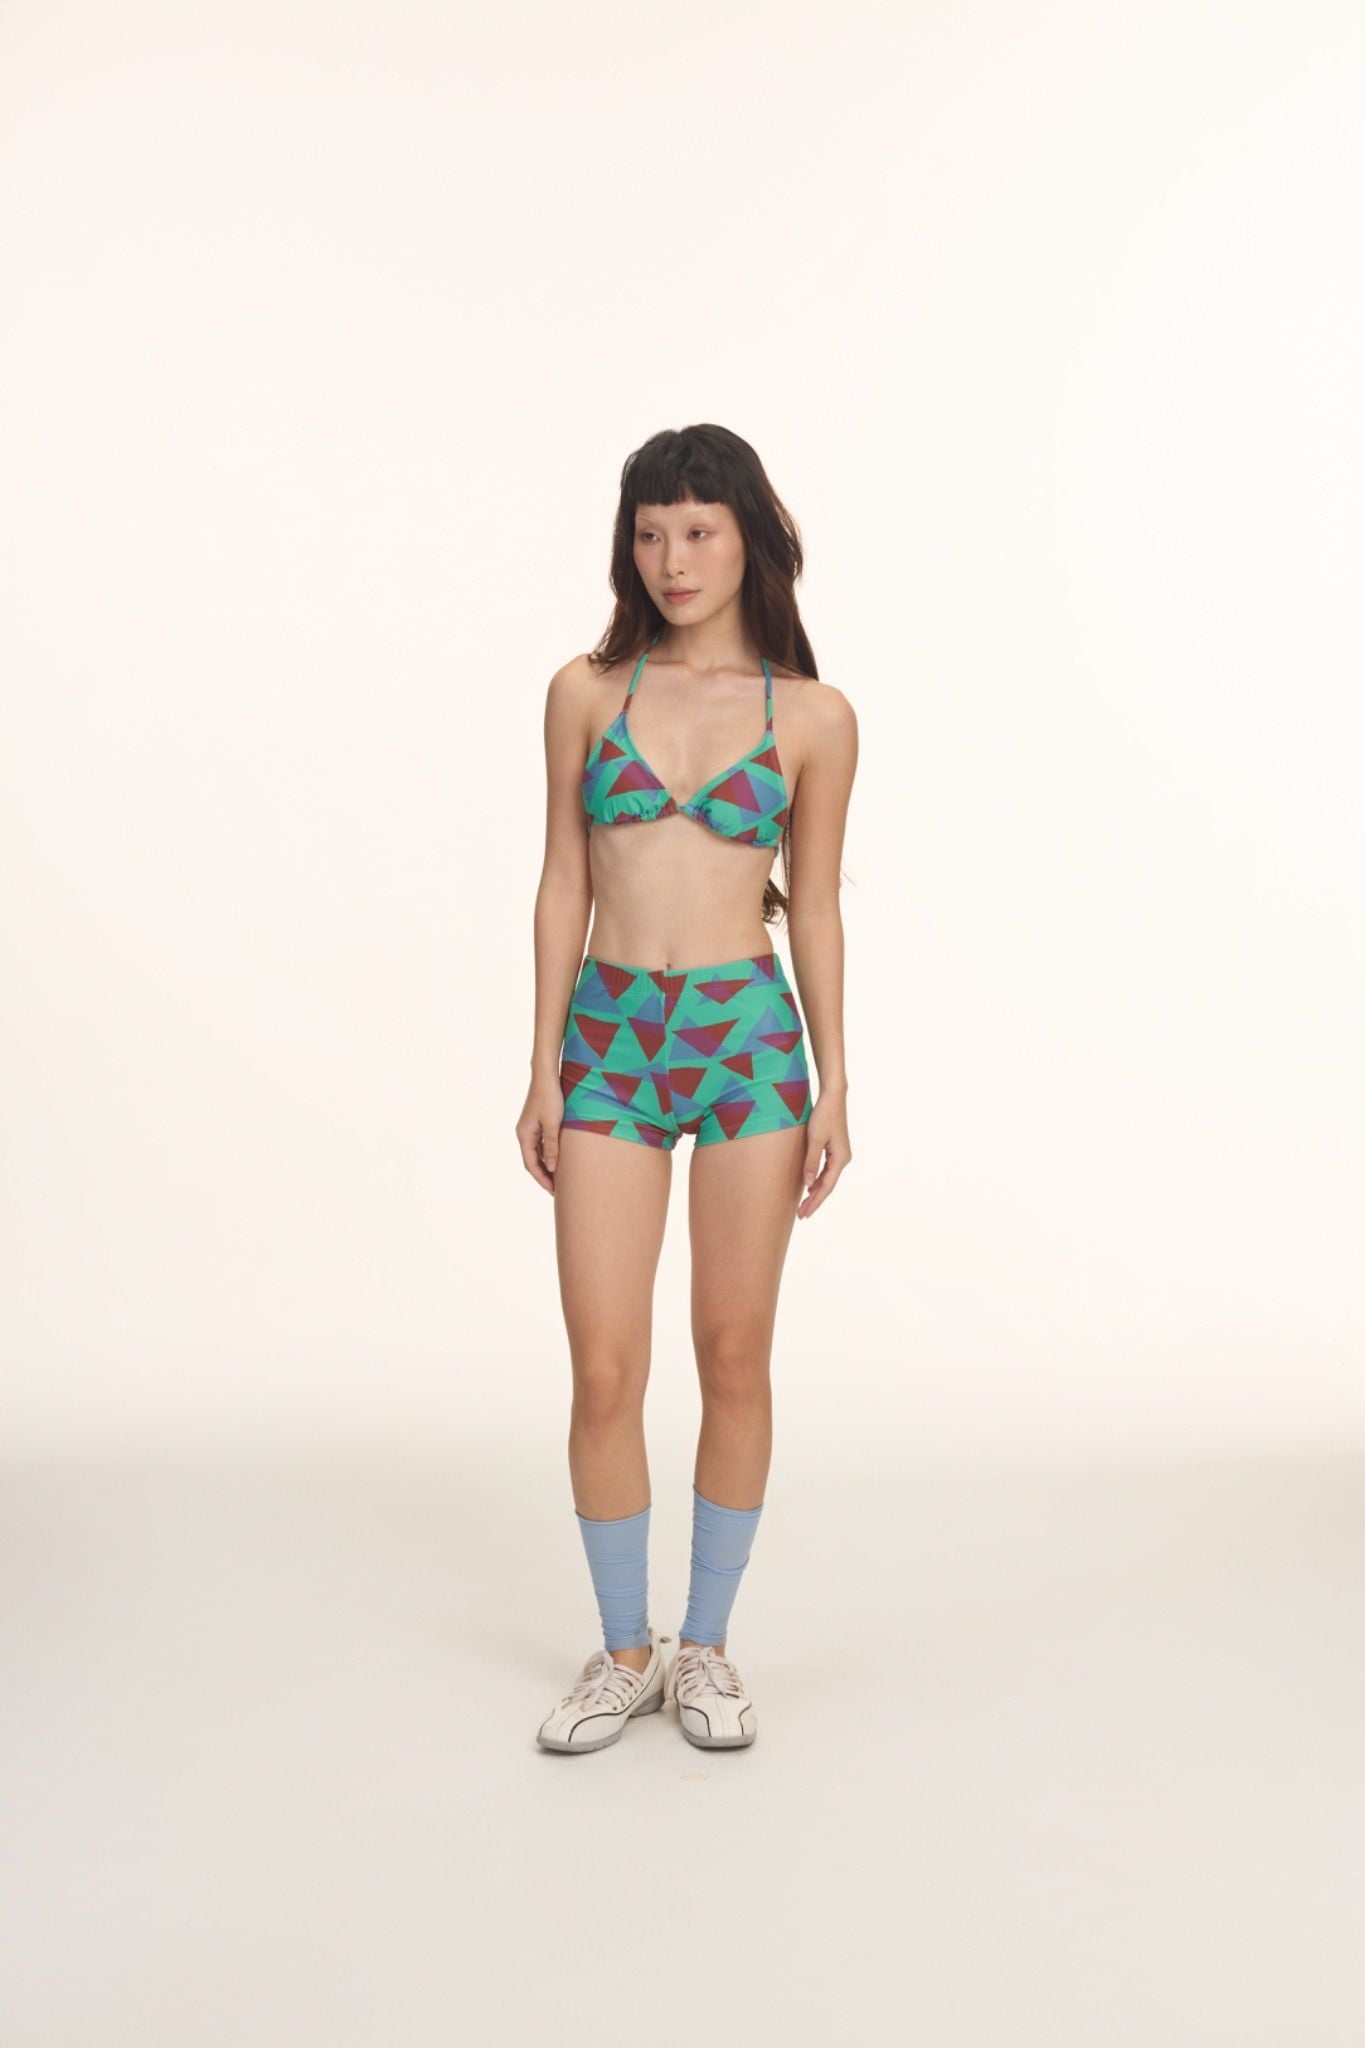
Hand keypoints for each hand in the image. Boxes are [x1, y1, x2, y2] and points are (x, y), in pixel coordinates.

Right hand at [516, 1078, 564, 1193]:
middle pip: (532, 1161)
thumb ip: (552, 1146)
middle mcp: (524, 1133)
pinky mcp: (537, 1123)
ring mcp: (530, 1128)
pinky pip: (541, 1144)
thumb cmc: (550, 1098)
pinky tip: (559, 1159)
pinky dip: (548, 1154)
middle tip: (557, 1190)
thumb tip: (550, 1168)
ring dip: (546, 1166)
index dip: (542, 1179)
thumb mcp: (553, 1124)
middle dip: (544, 1176)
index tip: (553, 1191)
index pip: (531, 1165)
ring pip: (537, 1153)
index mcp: (524, 1135)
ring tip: (559, 1178)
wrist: (546, 1076)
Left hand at [797, 1090, 850, 1219]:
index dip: (815, 1201)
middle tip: (801, 1215)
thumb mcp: (814, 1139)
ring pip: (827, 1179)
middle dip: (814, 1201)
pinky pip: (826, 1170)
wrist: (833, 1097)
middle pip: (828, 1186)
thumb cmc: (823, 1115)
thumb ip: (811, 1162)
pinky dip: (818, 1180)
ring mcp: (840, 1154)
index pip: (826, 1186)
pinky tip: (810, 1187)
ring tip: (804, 1205)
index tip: (804, 1213)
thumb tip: (808, 1184)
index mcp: (840, 1159)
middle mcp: (843, 1159)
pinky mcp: (835, 1149)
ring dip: (815, 1192)